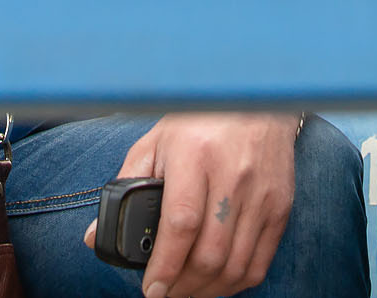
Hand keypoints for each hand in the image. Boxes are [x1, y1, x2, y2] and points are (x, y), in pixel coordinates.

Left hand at [83, 114, 299, 297]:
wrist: (257, 98)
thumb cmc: (199, 120)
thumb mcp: (155, 142)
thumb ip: (125, 186)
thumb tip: (96, 235)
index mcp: (195, 155)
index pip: (181, 223)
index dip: (165, 265)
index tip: (151, 289)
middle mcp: (233, 176)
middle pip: (210, 253)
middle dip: (182, 286)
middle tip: (164, 292)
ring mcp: (261, 194)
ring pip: (235, 265)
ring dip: (207, 290)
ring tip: (186, 290)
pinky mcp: (280, 206)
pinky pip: (259, 262)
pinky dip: (236, 283)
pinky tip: (216, 282)